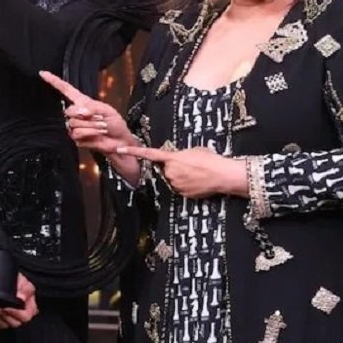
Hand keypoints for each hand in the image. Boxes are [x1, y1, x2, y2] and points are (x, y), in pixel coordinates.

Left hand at [0, 272, 38, 328]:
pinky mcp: (0, 320)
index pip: (27, 316)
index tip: (7, 307)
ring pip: (5, 325)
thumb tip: (22, 298)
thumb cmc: (14, 279)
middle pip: (16, 323)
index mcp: (29, 305)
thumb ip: (26, 289)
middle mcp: (21, 313)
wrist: (1, 279)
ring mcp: (10, 318)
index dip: (17, 313)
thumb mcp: (22, 280)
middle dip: (5, 315)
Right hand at [39, 71, 139, 183]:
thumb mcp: (106, 110)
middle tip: (99, 119)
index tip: (42, 73)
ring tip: (101, 128)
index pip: (65, 90)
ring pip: (73, 124)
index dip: (54, 81)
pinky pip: (77, 135)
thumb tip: (78, 111)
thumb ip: (91, 108)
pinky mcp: (76, 139)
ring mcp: (74, 127)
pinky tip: (97, 136)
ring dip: (91, 127)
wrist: (119, 141)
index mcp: (82, 102)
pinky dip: (90, 134)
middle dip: (85, 115)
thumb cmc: (114, 123)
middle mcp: (76, 113)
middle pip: (69, 111)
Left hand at [118, 146, 245, 198]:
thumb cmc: (211, 160)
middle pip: (165, 170)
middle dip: (173, 168)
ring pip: (173, 180)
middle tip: (190, 165)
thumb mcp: (194, 150)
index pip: (148, 154)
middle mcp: (170, 172)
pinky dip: (187, 185)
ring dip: (181, 177)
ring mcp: (175, 184)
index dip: (133, 151)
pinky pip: (180, 188)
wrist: (223, 175)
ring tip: (197, 173)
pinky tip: (198, 181)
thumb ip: (179, 155)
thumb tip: (177, 159)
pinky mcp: (182, 194)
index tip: (120, 148)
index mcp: (171, 158)